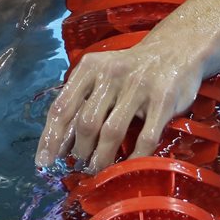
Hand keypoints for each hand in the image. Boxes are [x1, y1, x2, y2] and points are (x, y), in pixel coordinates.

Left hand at [35, 43, 202, 173]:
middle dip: (80, 151)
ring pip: (112, 132)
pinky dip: (134, 157)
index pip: (62, 107)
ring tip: (98, 169)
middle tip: (80, 166)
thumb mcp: (101, 75)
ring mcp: (139, 86)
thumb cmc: (130, 70)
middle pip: (86, 123)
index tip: (44, 163)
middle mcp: (112, 75)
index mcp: (90, 68)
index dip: (50, 138)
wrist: (176, 49)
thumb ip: (81, 101)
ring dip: (102, 158)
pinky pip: (145, 137)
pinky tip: (128, 165)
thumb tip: (59, 144)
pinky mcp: (163, 100)